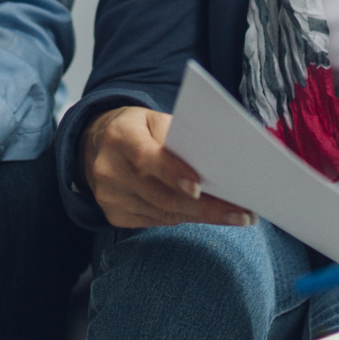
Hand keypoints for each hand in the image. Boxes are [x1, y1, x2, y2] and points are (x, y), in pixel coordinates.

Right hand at [81, 106, 255, 230]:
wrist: (96, 145)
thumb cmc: (136, 129)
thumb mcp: (152, 118)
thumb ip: (177, 135)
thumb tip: (212, 160)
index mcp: (120, 137)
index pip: (146, 158)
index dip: (173, 173)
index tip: (200, 187)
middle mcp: (109, 169)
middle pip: (162, 195)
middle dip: (206, 207)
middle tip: (242, 213)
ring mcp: (109, 196)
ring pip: (163, 213)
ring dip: (202, 217)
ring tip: (235, 216)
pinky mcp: (113, 214)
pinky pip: (156, 221)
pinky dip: (184, 218)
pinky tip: (206, 215)